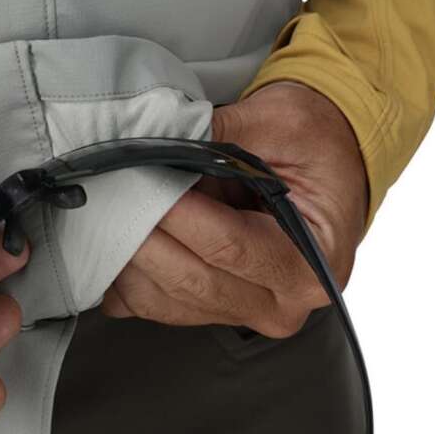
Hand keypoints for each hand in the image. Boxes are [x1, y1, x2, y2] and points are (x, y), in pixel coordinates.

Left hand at [101, 82, 367, 336]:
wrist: (329, 159)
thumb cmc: (314, 144)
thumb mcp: (280, 123)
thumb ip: (218, 136)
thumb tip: (152, 142)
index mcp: (312, 261)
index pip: (227, 245)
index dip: (175, 215)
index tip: (138, 180)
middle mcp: (281, 299)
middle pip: (192, 279)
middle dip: (142, 236)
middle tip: (110, 193)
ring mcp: (245, 310)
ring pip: (166, 299)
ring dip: (126, 258)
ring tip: (105, 212)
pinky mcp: (214, 309)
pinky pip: (154, 306)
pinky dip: (125, 279)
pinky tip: (109, 243)